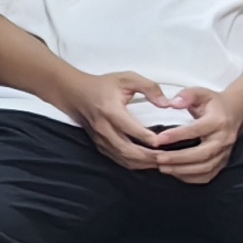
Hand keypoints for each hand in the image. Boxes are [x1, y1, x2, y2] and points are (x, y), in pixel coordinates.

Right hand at [61, 72, 184, 172]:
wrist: (74, 93)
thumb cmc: (101, 86)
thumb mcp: (127, 78)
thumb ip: (149, 87)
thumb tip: (166, 103)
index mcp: (109, 110)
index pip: (129, 128)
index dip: (146, 137)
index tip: (162, 141)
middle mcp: (103, 128)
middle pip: (126, 149)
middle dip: (148, 156)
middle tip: (168, 157)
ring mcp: (100, 138)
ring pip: (123, 158)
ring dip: (142, 163)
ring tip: (161, 163)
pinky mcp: (100, 144)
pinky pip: (118, 159)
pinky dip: (134, 164)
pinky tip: (147, 163)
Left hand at [142, 83, 242, 185]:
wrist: (234, 114)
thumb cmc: (212, 103)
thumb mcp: (201, 93)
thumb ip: (187, 95)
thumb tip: (173, 102)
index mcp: (218, 121)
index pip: (197, 130)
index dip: (177, 135)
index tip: (157, 139)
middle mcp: (224, 139)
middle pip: (202, 154)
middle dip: (178, 158)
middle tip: (157, 158)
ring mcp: (225, 153)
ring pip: (205, 167)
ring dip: (183, 170)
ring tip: (162, 167)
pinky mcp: (222, 162)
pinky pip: (208, 175)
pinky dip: (191, 177)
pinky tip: (175, 172)